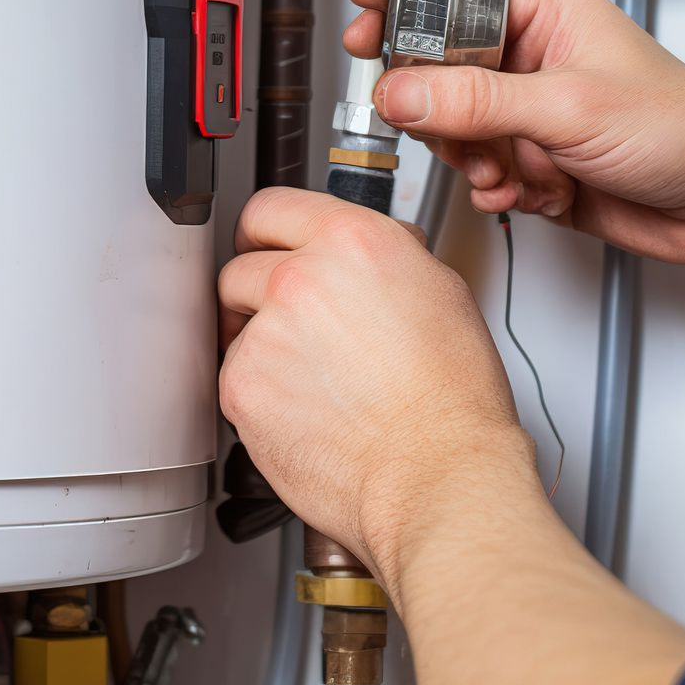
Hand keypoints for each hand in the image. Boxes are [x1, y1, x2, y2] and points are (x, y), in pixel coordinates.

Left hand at [218, 187, 535, 586]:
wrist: (437, 476)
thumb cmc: (450, 399)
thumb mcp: (437, 292)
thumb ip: (379, 257)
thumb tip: (356, 253)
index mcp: (350, 242)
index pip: (270, 208)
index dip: (266, 232)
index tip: (263, 245)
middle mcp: (300, 278)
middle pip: (240, 267)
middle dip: (259, 293)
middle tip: (295, 325)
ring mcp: (264, 332)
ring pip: (235, 325)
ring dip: (259, 343)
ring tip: (313, 377)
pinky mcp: (241, 386)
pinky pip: (233, 375)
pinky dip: (257, 390)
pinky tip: (304, 406)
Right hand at [346, 0, 684, 262]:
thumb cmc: (684, 131)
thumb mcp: (568, 106)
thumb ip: (475, 101)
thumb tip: (400, 92)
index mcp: (543, 14)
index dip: (404, 9)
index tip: (364, 17)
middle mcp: (527, 58)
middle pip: (435, 72)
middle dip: (442, 112)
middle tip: (449, 127)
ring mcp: (522, 111)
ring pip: (449, 128)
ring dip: (472, 158)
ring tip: (509, 168)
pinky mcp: (523, 158)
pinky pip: (472, 168)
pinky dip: (491, 187)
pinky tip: (524, 190)